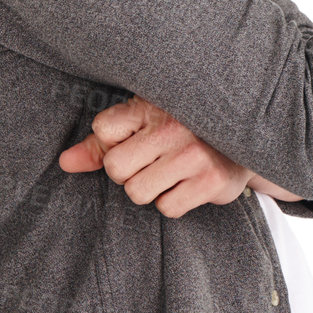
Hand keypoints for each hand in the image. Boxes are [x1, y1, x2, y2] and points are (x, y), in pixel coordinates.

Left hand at [58, 96, 299, 216]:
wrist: (248, 138)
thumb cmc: (185, 128)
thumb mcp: (145, 122)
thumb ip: (103, 144)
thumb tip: (65, 163)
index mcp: (153, 104)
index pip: (103, 130)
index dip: (114, 143)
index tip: (135, 139)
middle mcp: (173, 126)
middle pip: (116, 168)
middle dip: (129, 173)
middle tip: (152, 162)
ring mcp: (193, 154)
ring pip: (137, 192)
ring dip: (151, 190)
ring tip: (171, 173)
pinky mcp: (211, 181)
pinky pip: (167, 208)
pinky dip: (174, 202)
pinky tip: (188, 184)